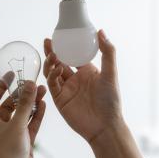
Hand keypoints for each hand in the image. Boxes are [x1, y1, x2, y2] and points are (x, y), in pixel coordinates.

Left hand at [0, 73, 46, 157]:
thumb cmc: (7, 154)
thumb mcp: (16, 125)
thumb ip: (24, 105)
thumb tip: (29, 84)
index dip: (1, 85)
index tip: (11, 75)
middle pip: (10, 104)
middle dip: (22, 94)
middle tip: (33, 83)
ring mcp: (12, 133)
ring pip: (22, 114)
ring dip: (31, 103)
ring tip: (42, 91)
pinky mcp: (23, 141)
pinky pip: (30, 124)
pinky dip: (36, 115)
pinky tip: (43, 105)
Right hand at [43, 30, 143, 157]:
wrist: (104, 126)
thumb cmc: (110, 100)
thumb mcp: (111, 73)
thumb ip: (107, 52)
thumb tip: (101, 31)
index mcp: (86, 71)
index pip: (73, 55)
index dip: (65, 46)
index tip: (59, 36)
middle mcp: (75, 79)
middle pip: (59, 62)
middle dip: (52, 52)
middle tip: (47, 41)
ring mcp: (66, 89)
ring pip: (53, 72)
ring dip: (51, 62)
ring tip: (52, 54)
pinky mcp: (59, 99)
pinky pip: (52, 84)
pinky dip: (52, 75)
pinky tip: (56, 68)